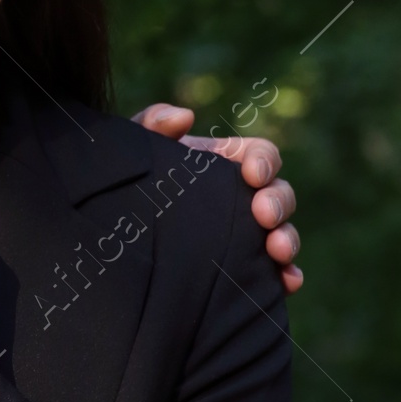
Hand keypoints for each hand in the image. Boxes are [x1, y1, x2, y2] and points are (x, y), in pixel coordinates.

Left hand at [135, 103, 300, 293]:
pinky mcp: (243, 266)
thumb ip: (153, 124)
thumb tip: (183, 117)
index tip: (253, 173)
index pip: (262, 156)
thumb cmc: (133, 180)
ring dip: (287, 240)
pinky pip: (274, 273)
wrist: (114, 226)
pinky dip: (286, 277)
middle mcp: (244, 197)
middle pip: (280, 194)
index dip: (264, 162)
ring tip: (277, 251)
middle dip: (278, 203)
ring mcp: (246, 234)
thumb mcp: (138, 150)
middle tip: (263, 215)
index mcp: (227, 164)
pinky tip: (286, 283)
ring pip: (283, 233)